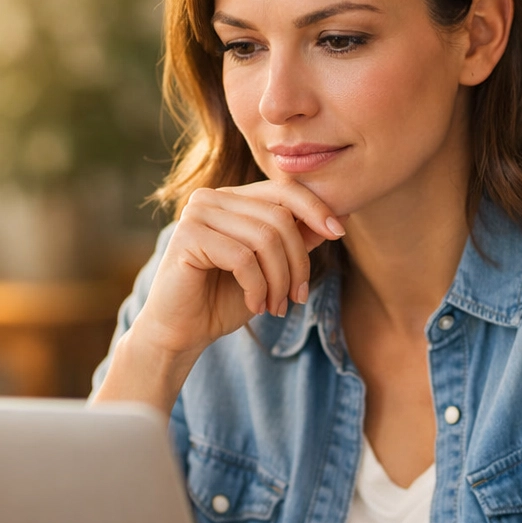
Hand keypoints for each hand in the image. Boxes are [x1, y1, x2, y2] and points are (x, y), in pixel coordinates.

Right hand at [131, 179, 344, 357]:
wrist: (182, 332)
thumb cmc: (224, 300)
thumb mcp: (272, 268)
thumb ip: (296, 240)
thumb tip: (337, 218)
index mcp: (232, 198)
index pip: (283, 190)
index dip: (315, 208)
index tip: (339, 234)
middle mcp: (212, 198)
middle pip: (279, 217)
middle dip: (297, 262)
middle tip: (297, 298)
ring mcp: (196, 214)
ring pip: (264, 238)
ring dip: (279, 280)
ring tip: (276, 306)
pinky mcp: (186, 236)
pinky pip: (242, 258)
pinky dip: (257, 287)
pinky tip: (254, 305)